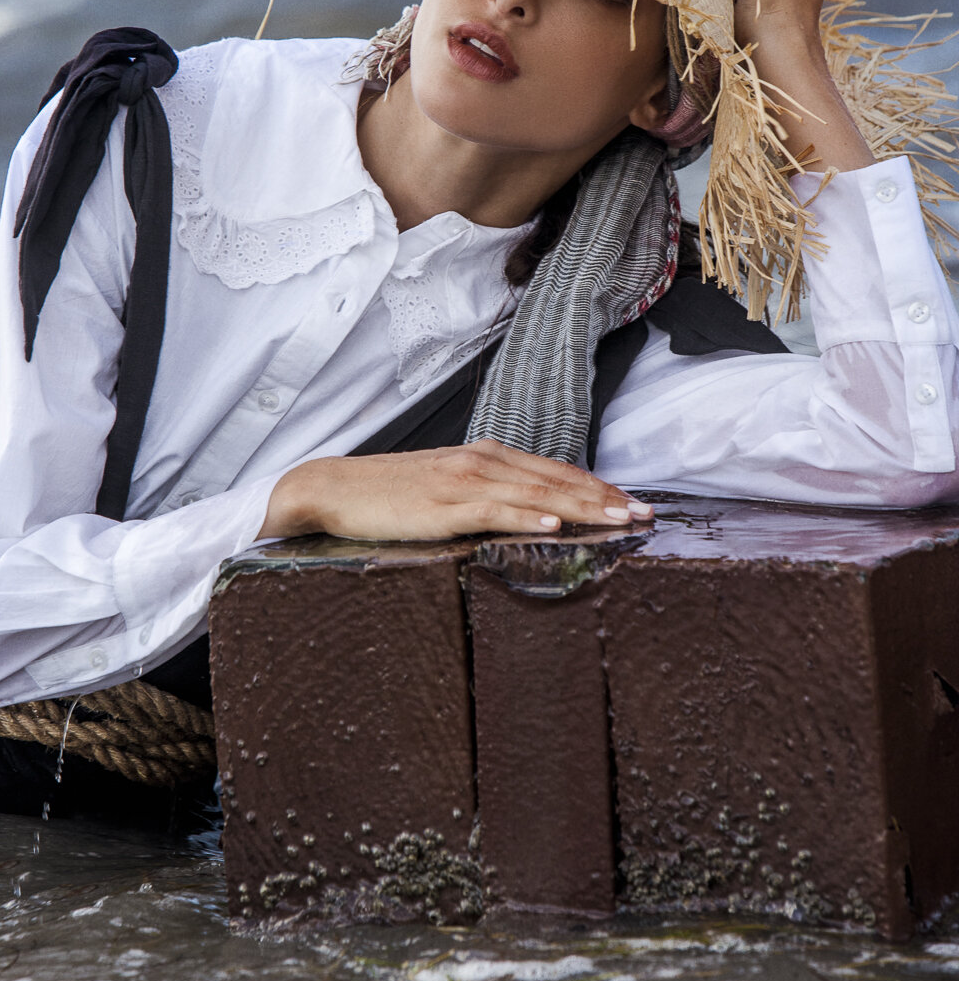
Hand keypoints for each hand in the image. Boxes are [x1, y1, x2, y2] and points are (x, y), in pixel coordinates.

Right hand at [257, 439, 653, 541]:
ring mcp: (462, 482)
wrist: (333, 488)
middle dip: (605, 497)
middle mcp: (481, 462)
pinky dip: (528, 514)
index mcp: (485, 457)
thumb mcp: (446, 490)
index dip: (598, 486)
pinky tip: (555, 523)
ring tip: (619, 519)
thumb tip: (530, 514)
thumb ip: (487, 496)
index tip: (634, 502)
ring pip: (536, 492)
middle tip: (646, 514)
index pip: (555, 470)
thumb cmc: (389, 495)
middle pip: (556, 478)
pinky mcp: (442, 506)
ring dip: (582, 506)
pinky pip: (493, 510)